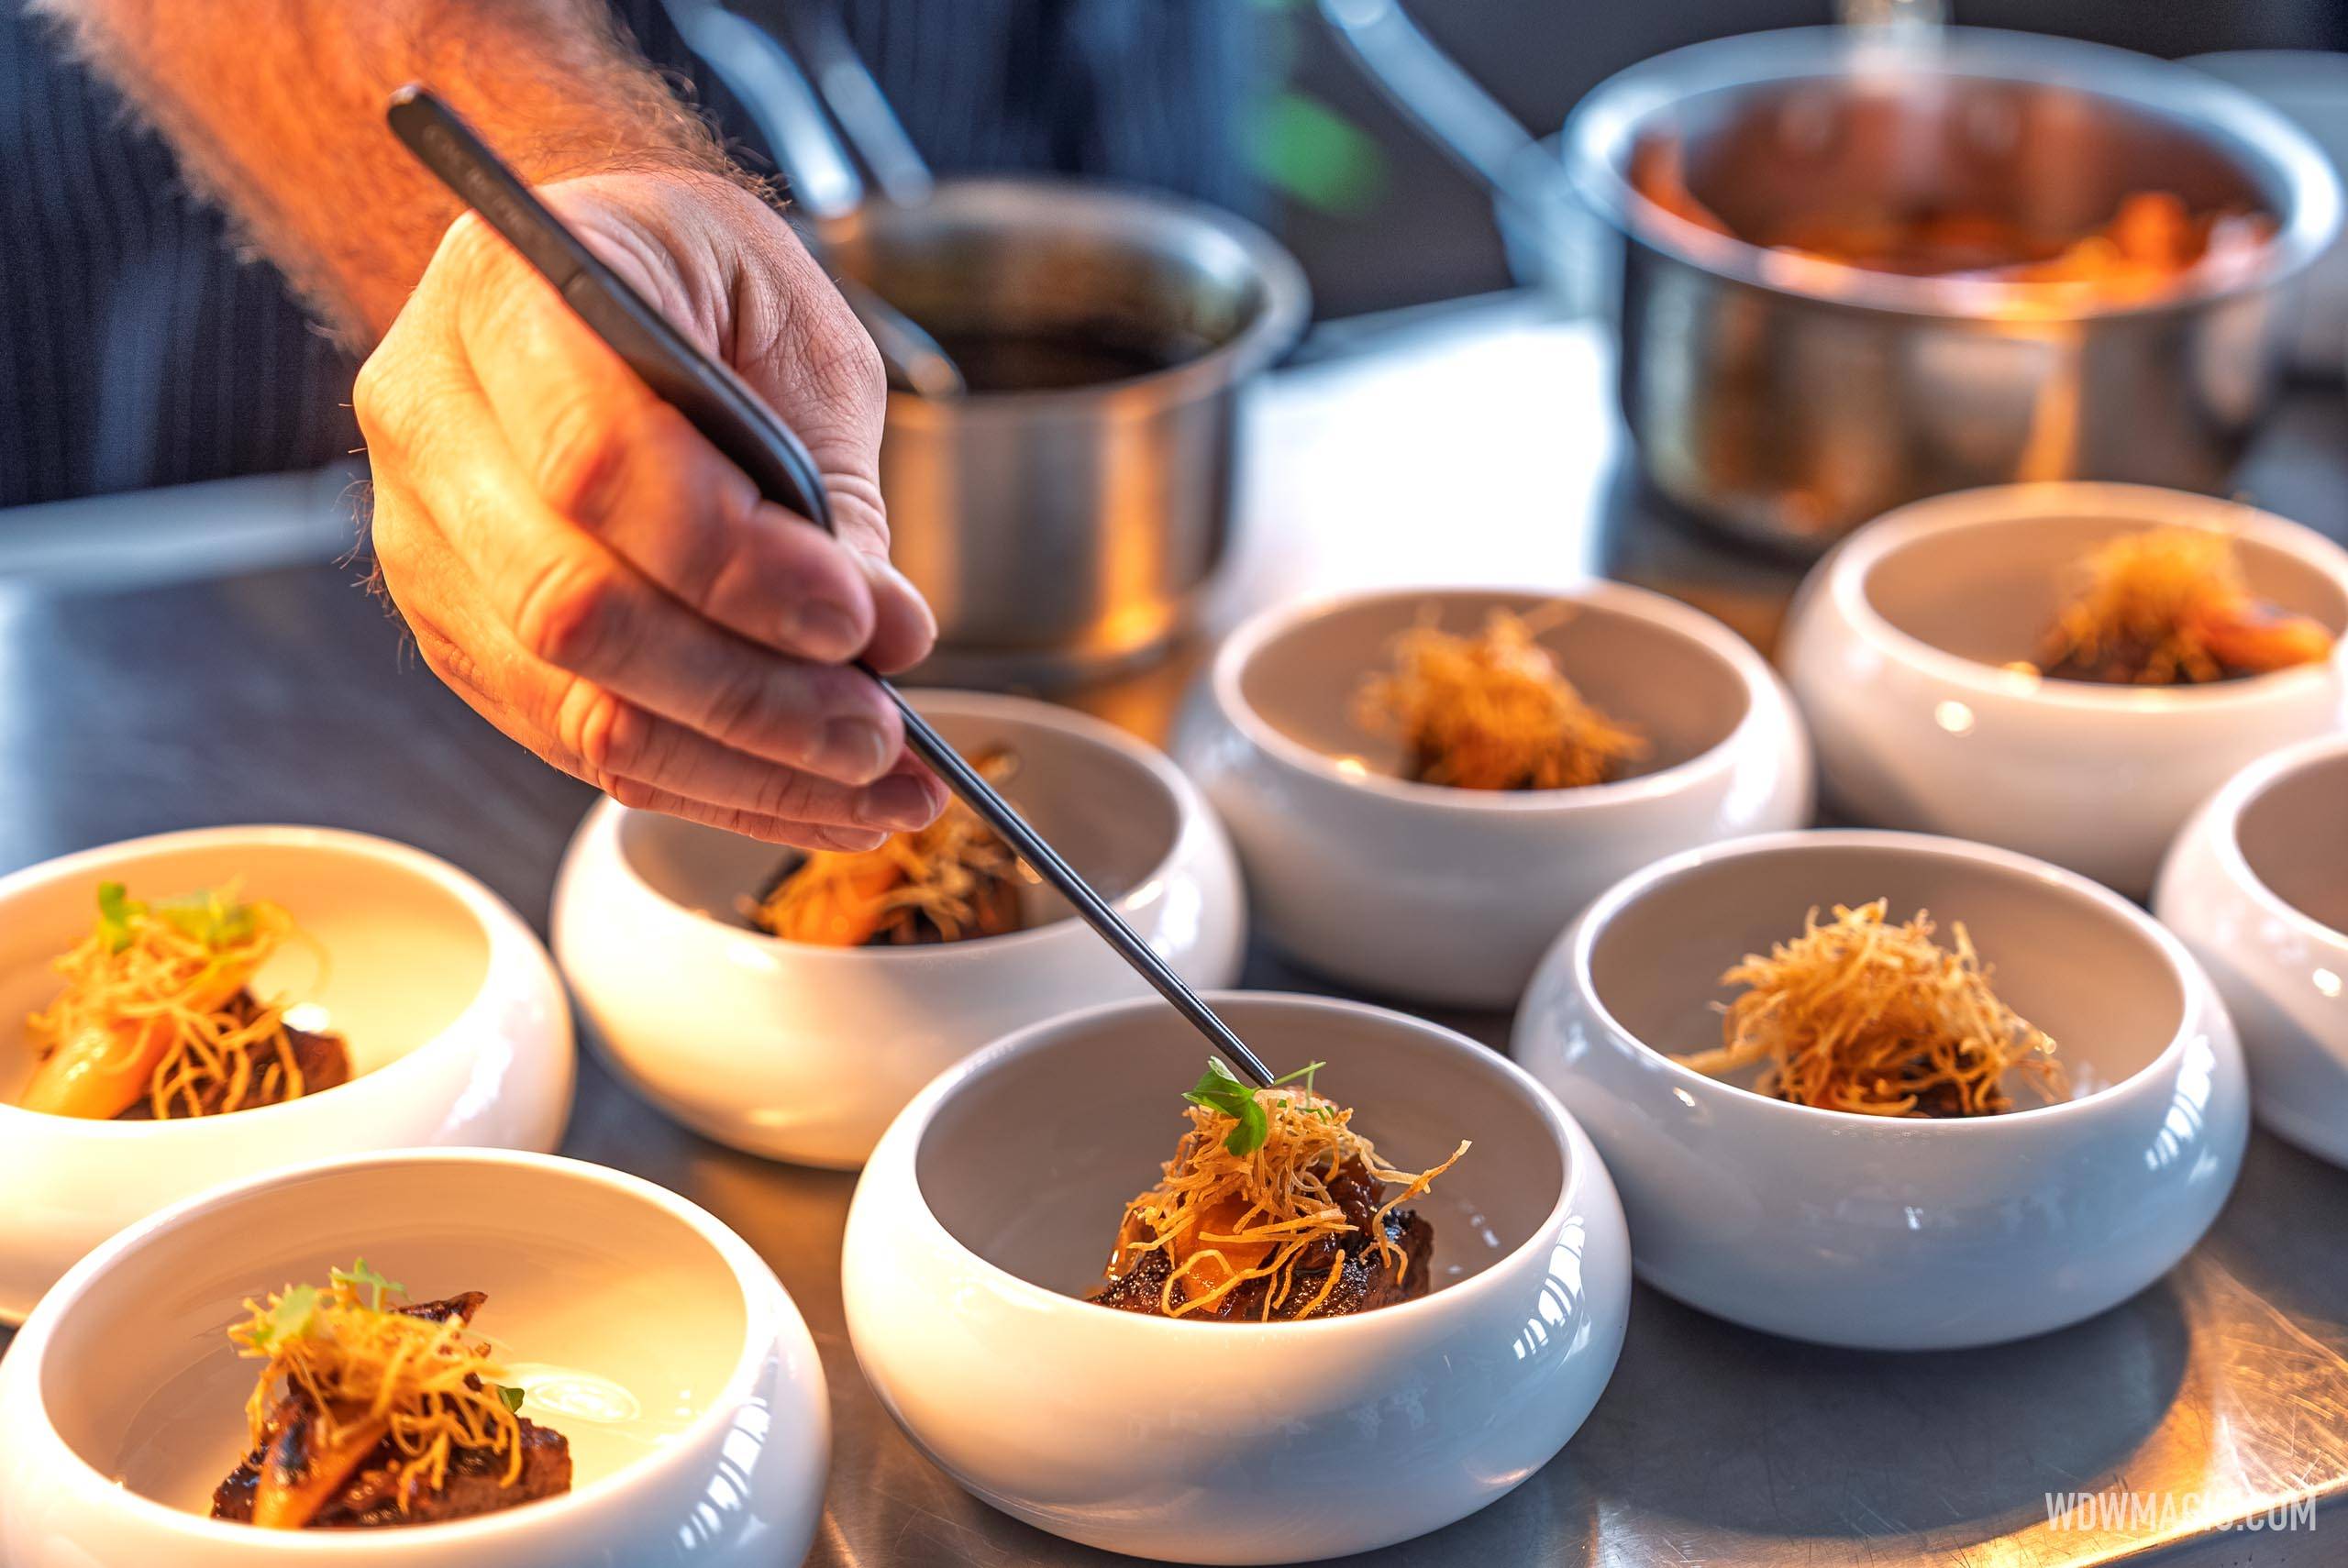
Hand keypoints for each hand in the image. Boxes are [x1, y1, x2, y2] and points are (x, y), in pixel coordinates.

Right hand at [357, 168, 944, 849]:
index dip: (737, 563)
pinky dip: (710, 787)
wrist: (585, 279)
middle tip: (881, 730)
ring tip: (878, 788)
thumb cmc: (693, 281)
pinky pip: (579, 746)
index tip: (861, 619)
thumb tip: (880, 640)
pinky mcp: (457, 638)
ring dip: (743, 769)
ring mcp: (426, 545)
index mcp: (505, 296)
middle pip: (574, 610)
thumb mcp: (794, 328)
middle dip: (751, 694)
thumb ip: (828, 481)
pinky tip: (815, 797)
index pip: (598, 461)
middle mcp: (432, 425)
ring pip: (572, 706)